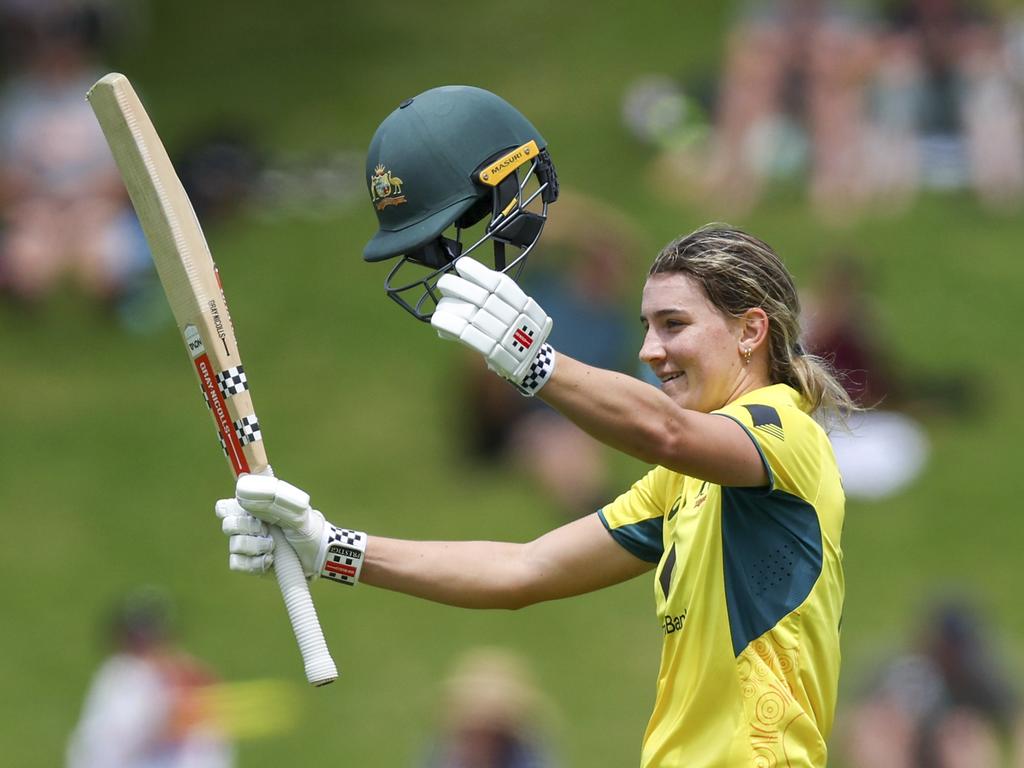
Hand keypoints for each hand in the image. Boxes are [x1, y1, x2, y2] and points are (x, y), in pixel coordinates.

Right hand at [216, 475, 328, 578]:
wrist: (318, 557)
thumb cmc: (308, 528)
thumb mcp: (296, 509)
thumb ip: (273, 496)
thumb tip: (244, 485)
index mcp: (255, 509)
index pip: (226, 506)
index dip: (231, 508)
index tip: (249, 511)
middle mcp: (248, 526)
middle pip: (228, 524)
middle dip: (248, 527)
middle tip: (267, 528)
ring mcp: (248, 546)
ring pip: (235, 545)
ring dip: (257, 546)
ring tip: (275, 546)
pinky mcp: (249, 565)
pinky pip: (238, 563)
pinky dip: (255, 563)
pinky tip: (270, 560)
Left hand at [431, 257, 555, 394]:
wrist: (531, 361)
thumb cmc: (519, 331)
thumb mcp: (517, 308)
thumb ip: (497, 296)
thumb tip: (465, 282)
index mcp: (521, 303)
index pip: (497, 282)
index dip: (476, 271)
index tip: (460, 266)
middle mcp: (513, 317)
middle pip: (479, 296)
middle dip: (456, 286)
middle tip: (444, 283)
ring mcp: (503, 334)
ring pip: (469, 313)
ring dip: (448, 306)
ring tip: (441, 306)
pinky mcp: (492, 351)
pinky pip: (466, 334)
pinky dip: (449, 324)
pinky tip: (438, 320)